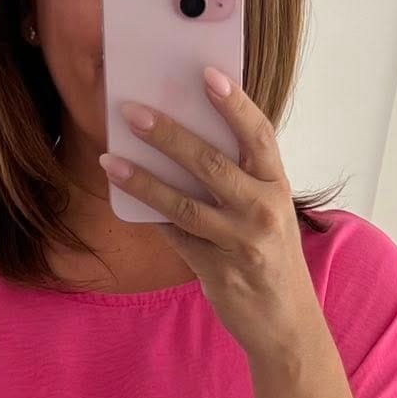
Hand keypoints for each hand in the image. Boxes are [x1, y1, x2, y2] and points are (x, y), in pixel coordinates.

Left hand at [99, 73, 320, 363]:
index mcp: (277, 185)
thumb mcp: (268, 211)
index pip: (258, 134)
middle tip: (133, 112)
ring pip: (183, 204)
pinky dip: (150, 217)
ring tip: (111, 161)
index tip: (207, 75)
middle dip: (168, 134)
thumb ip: (240, 179)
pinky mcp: (217, 271)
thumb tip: (183, 142)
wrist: (286, 322)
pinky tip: (124, 198)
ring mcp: (240, 242)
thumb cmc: (271, 257)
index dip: (234, 104)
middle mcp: (262, 209)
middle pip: (211, 164)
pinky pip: (176, 237)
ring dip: (143, 180)